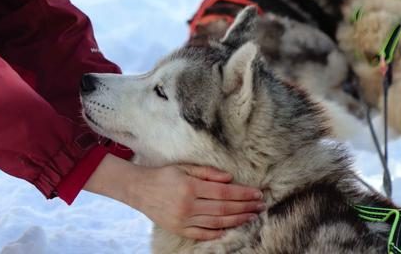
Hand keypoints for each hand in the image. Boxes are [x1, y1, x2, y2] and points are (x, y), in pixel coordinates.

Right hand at [131, 164, 264, 240]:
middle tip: (260, 205)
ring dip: (237, 220)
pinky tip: (229, 229)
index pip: (223, 192)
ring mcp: (183, 219)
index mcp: (190, 187)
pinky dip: (217, 233)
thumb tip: (229, 179)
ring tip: (251, 216)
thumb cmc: (163, 175)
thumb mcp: (184, 167)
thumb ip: (207, 172)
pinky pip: (202, 233)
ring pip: (216, 222)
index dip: (242, 194)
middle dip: (245, 207)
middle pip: (223, 208)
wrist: (139, 189)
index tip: (257, 193)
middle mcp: (188, 205)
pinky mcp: (179, 229)